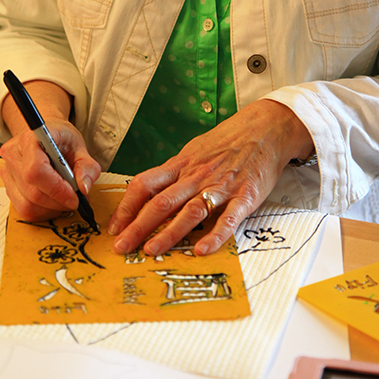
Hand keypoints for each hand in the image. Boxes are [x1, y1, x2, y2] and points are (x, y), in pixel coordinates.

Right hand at [0, 81, 100, 220]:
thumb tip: (83, 187)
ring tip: (65, 198)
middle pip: (33, 192)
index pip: (36, 170)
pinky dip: (43, 211)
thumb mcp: (80, 146)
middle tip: (76, 199)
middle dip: (59, 202)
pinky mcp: (7, 186)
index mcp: (30, 139)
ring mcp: (7, 171)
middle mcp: (13, 155)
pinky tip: (53, 201)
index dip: (56, 189)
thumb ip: (87, 167)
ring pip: (27, 205)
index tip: (74, 197)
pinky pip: (24, 209)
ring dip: (52, 209)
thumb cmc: (60, 139)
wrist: (43, 136)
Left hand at [108, 99, 312, 256]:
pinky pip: (228, 218)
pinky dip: (214, 235)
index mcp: (181, 165)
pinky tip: (201, 250)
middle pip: (161, 202)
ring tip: (151, 250)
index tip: (114, 227)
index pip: (145, 184)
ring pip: (190, 211)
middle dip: (138, 226)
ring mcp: (220, 186)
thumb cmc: (228, 141)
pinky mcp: (245, 196)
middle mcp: (196, 176)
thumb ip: (175, 172)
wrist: (265, 128)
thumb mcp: (194, 151)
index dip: (127, 207)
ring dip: (168, 232)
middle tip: (120, 247)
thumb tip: (150, 191)